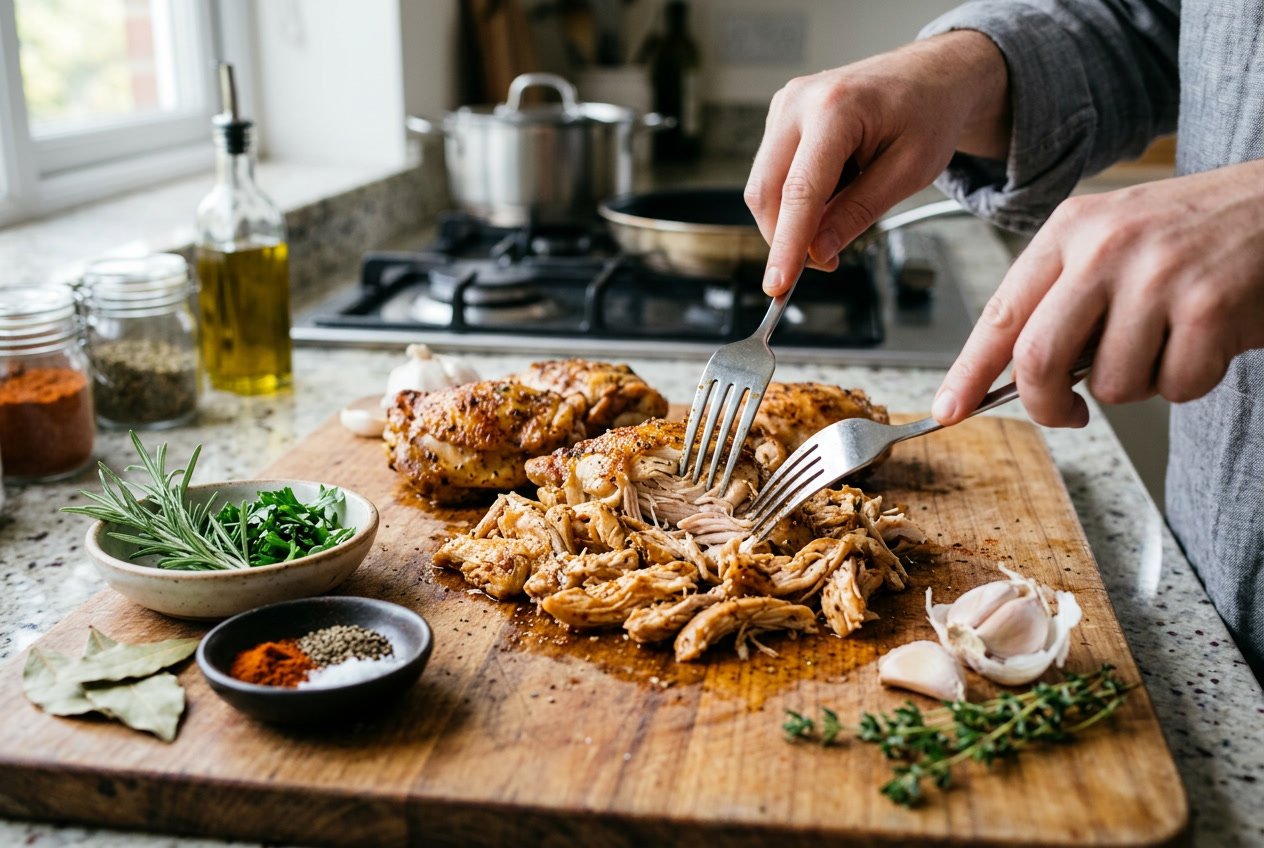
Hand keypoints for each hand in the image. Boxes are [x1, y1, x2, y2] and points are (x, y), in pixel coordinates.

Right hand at [745, 31, 1009, 295]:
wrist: (931, 75)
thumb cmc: (929, 114)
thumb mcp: (908, 172)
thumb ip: (858, 213)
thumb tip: (817, 252)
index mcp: (836, 108)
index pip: (799, 191)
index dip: (786, 244)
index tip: (778, 285)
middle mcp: (799, 101)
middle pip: (766, 191)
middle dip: (786, 237)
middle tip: (825, 261)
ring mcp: (784, 106)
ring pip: (764, 187)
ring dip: (793, 217)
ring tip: (842, 208)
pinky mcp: (780, 117)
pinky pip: (773, 174)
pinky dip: (796, 198)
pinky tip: (834, 186)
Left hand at [933, 160, 1263, 427]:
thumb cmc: (1193, 232)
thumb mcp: (1112, 239)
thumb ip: (1062, 297)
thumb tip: (1016, 375)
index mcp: (1070, 229)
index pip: (1001, 313)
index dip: (968, 371)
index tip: (949, 408)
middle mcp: (1106, 247)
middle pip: (1039, 359)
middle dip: (1048, 405)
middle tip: (1069, 412)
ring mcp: (1158, 275)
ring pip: (1113, 385)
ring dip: (1140, 384)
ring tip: (1167, 340)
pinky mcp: (1210, 306)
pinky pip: (1175, 387)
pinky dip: (1190, 381)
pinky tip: (1206, 340)